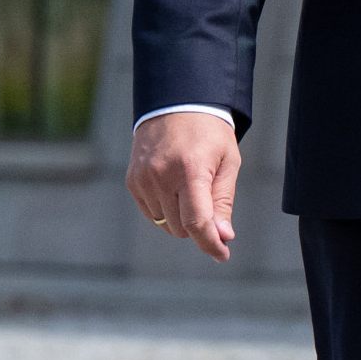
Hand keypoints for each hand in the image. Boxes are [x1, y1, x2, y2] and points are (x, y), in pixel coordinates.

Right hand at [128, 112, 242, 261]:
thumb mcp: (227, 163)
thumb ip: (223, 201)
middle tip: (212, 207)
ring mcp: (143, 178)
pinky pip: (151, 213)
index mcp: (190, 170)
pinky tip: (175, 190)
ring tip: (192, 190)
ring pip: (166, 224)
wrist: (176, 104)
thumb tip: (223, 236)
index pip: (197, 220)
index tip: (222, 255)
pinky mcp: (133, 181)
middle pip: (181, 227)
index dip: (210, 243)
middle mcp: (161, 175)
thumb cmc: (209, 134)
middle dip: (200, 226)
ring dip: (182, 219)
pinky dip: (166, 211)